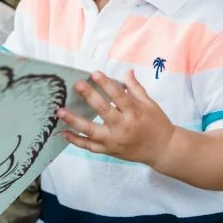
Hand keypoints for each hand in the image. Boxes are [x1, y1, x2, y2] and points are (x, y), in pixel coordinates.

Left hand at [57, 70, 175, 167]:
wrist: (162, 150)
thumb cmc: (156, 124)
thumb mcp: (150, 104)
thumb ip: (136, 88)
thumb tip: (127, 72)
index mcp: (135, 113)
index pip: (119, 96)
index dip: (106, 84)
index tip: (94, 73)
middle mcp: (123, 127)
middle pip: (103, 111)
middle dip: (89, 96)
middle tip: (77, 85)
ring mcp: (114, 141)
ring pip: (91, 131)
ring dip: (74, 120)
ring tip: (60, 111)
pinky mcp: (109, 151)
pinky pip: (90, 147)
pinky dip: (76, 141)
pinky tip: (64, 132)